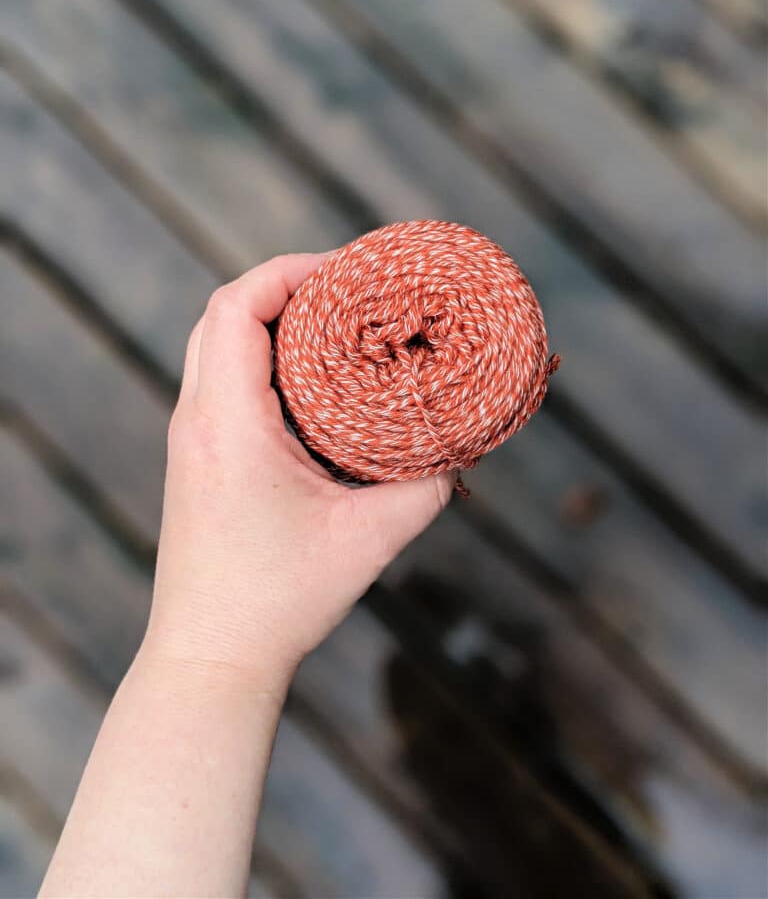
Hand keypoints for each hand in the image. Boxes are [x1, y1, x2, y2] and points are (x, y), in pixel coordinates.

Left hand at [143, 252, 454, 689]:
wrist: (210, 655)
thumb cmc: (279, 600)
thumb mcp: (370, 541)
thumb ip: (427, 490)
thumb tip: (461, 453)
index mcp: (227, 423)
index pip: (238, 307)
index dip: (290, 271)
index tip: (347, 273)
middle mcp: (197, 420)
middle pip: (223, 313)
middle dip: (285, 287)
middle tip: (349, 293)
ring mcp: (190, 439)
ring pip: (217, 345)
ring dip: (270, 322)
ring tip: (334, 327)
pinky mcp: (196, 459)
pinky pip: (220, 380)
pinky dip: (260, 359)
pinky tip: (309, 383)